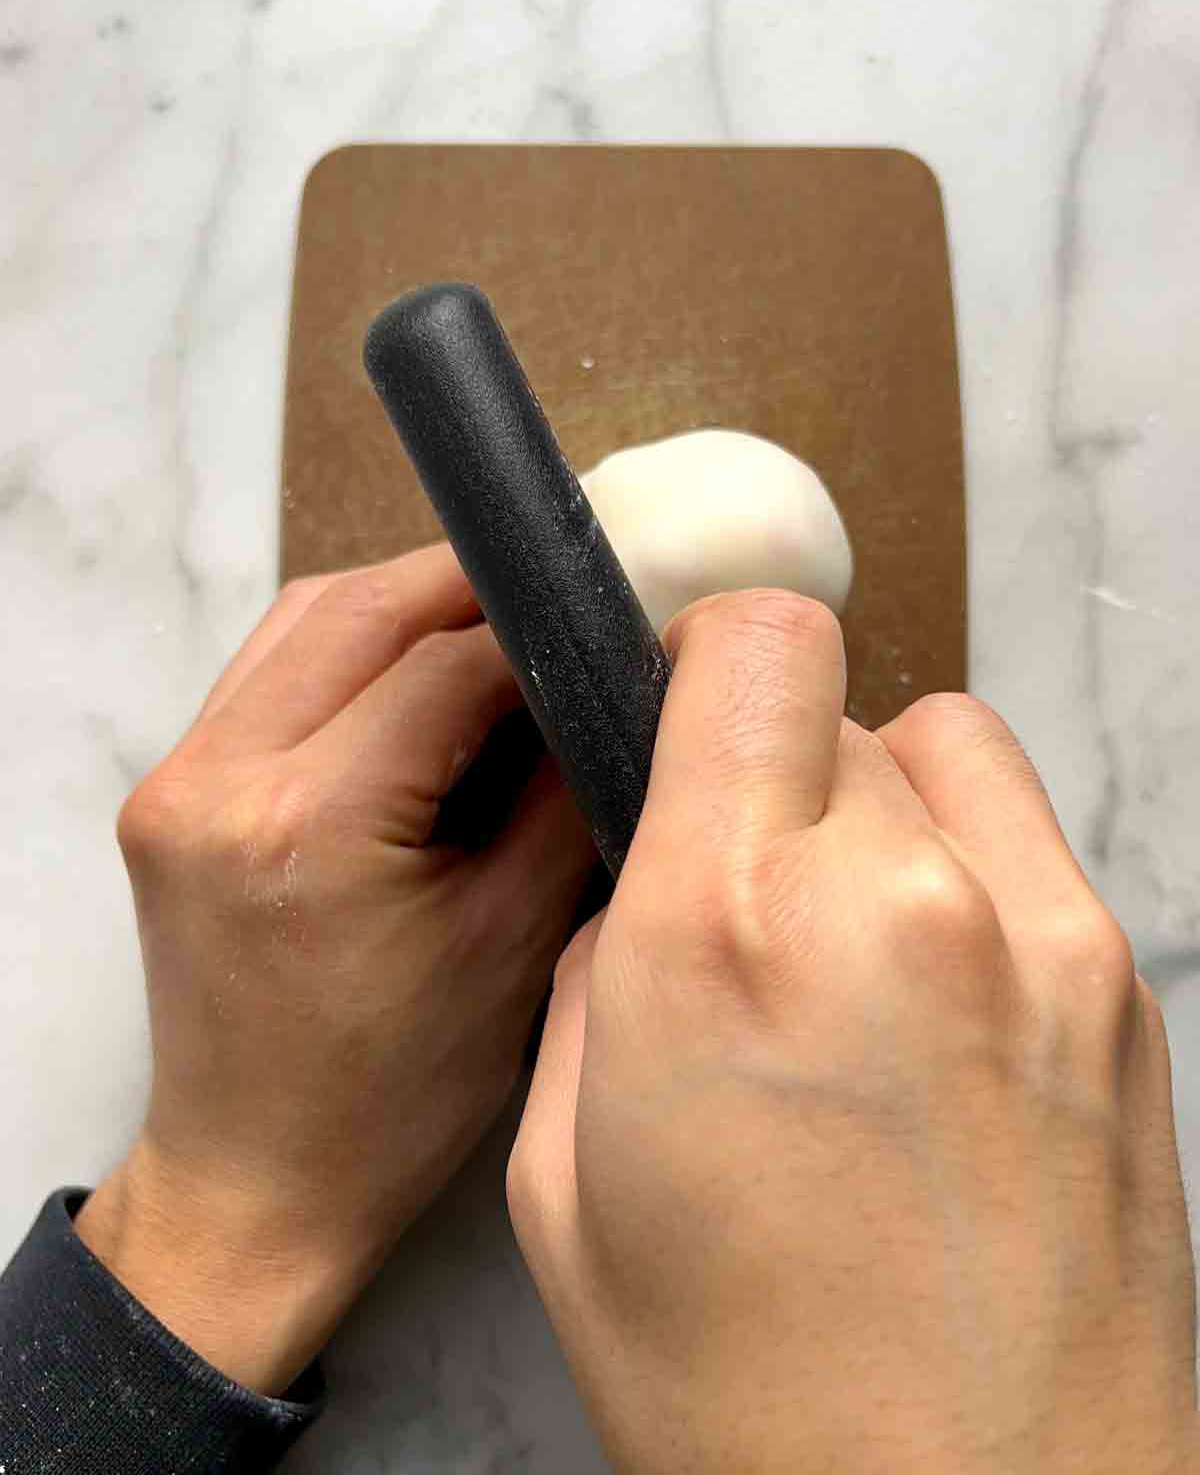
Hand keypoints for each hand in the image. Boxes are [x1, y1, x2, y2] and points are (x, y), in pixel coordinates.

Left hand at [76, 546, 593, 1394]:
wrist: (258, 1184)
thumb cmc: (395, 1096)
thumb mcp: (515, 943)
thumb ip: (560, 792)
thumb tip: (600, 686)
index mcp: (309, 827)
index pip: (445, 667)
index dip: (537, 634)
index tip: (605, 629)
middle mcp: (216, 783)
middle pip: (358, 612)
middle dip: (465, 587)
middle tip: (555, 597)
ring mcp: (175, 783)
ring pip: (301, 622)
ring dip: (400, 606)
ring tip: (491, 631)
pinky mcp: (167, 795)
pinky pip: (266, 673)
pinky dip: (345, 650)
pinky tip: (411, 677)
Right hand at [509, 591, 1197, 1473]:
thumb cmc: (749, 1396)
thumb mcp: (565, 1180)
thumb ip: (599, 982)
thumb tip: (648, 891)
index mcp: (719, 934)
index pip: (751, 644)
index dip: (701, 659)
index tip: (678, 716)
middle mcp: (891, 899)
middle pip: (830, 700)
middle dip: (766, 768)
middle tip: (745, 890)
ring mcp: (1032, 934)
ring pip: (939, 743)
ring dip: (875, 800)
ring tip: (848, 933)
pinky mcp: (1119, 983)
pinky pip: (1023, 834)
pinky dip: (965, 863)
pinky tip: (934, 995)